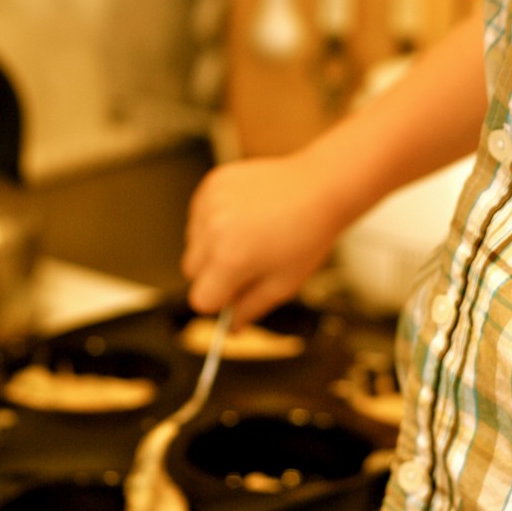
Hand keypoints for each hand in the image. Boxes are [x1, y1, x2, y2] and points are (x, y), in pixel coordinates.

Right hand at [182, 152, 346, 327]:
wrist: (320, 187)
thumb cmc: (308, 233)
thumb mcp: (283, 284)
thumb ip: (251, 309)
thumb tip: (232, 327)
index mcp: (229, 258)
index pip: (201, 298)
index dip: (220, 299)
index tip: (235, 291)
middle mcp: (213, 229)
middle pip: (191, 270)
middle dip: (214, 273)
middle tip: (246, 262)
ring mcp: (210, 203)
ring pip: (194, 241)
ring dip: (212, 244)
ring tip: (249, 234)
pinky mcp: (213, 183)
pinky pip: (199, 213)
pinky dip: (214, 219)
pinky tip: (244, 215)